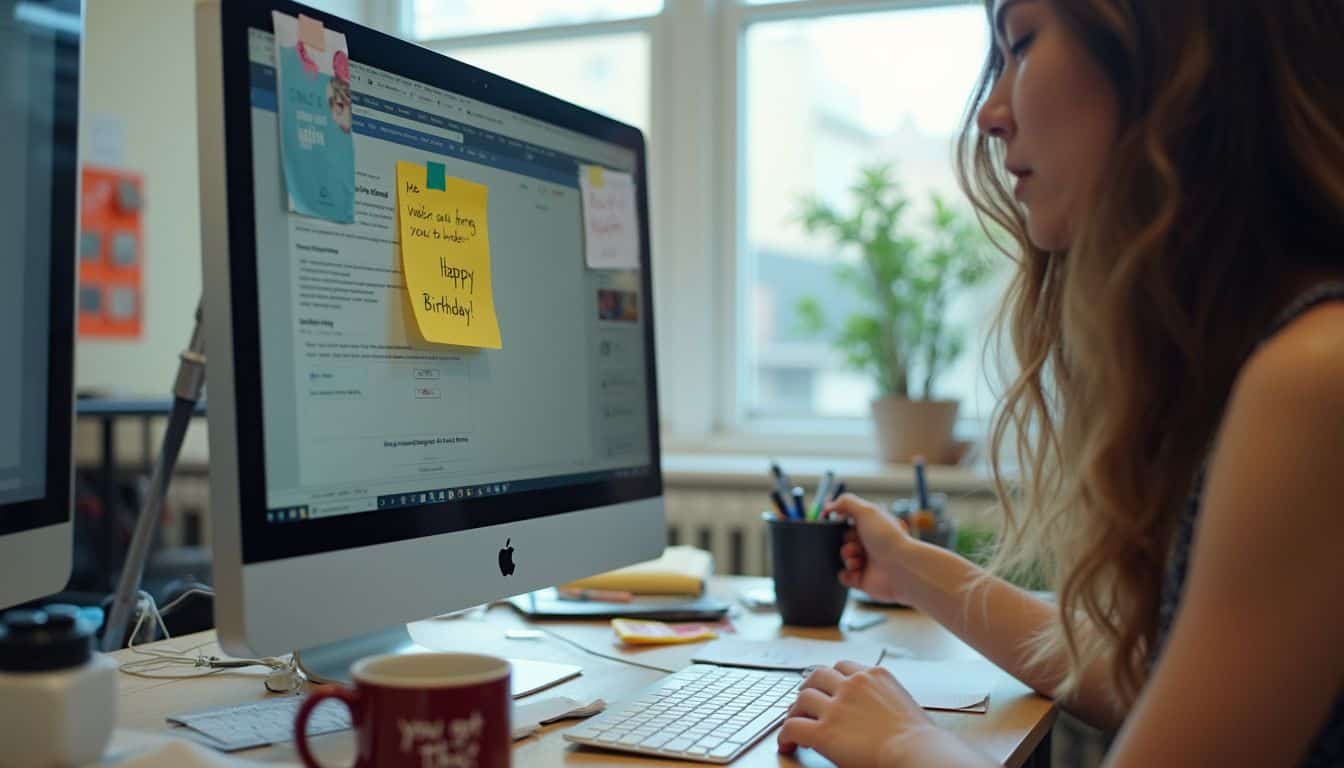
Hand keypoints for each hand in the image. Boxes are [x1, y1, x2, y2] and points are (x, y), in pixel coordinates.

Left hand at [777, 660, 960, 767]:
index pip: (844, 666)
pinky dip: (785, 735)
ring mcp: (837, 706)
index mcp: (876, 675)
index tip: (828, 686)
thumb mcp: (905, 703)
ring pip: (802, 697)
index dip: (832, 677)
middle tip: (804, 700)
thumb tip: (881, 711)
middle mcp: (853, 684)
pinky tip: (787, 744)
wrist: (917, 752)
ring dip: (795, 709)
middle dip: (809, 686)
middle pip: (819, 674)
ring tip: (793, 721)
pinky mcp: (824, 731)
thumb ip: (886, 699)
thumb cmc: (921, 739)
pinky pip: (793, 726)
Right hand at [826, 493, 919, 604]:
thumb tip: (829, 506)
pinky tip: (857, 571)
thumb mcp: (867, 511)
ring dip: (848, 557)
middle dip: (847, 542)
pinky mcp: (863, 579)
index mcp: (874, 527)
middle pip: (844, 540)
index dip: (844, 523)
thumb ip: (846, 502)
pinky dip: (846, 574)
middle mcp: (872, 544)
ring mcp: (867, 562)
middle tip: (858, 544)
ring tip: (860, 560)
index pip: (850, 522)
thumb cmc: (887, 538)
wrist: (900, 568)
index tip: (839, 523)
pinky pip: (844, 576)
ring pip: (843, 557)